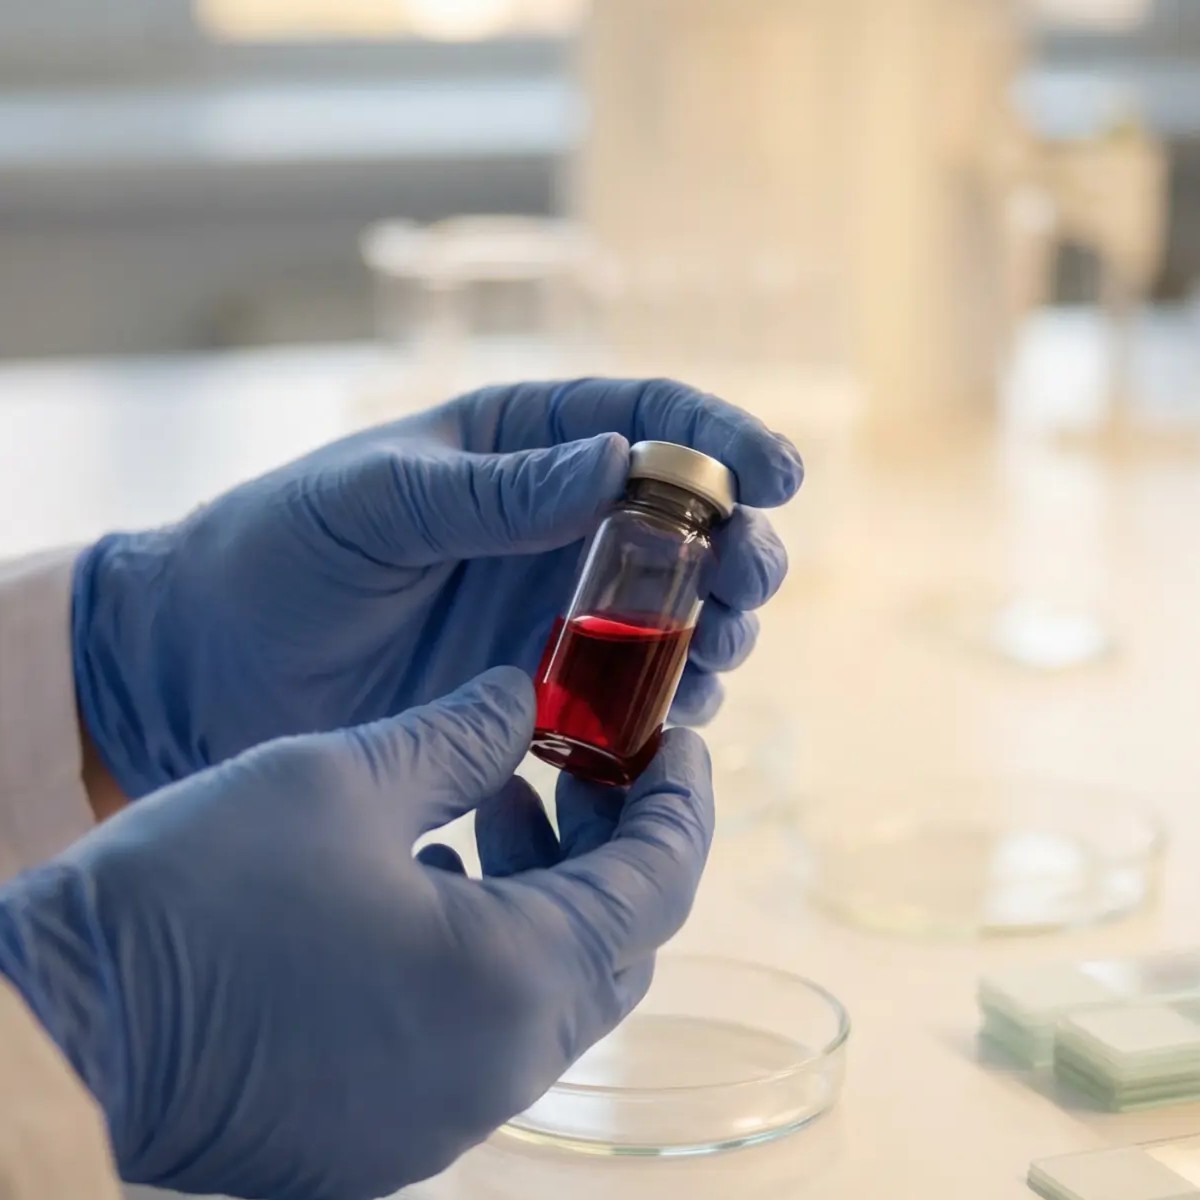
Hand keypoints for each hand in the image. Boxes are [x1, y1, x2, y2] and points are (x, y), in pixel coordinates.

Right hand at [0, 669, 713, 1199]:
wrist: (53, 1036)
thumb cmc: (193, 898)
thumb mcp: (343, 779)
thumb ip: (463, 733)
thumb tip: (527, 696)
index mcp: (512, 981)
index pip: (660, 881)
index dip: (681, 798)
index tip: (678, 737)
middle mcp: (500, 1067)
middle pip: (618, 938)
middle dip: (618, 838)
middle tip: (585, 755)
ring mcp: (446, 1111)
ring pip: (556, 982)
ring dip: (553, 885)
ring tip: (505, 795)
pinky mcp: (391, 1125)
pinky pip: (491, 1023)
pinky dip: (499, 941)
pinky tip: (441, 870)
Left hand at [73, 378, 801, 796]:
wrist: (203, 666)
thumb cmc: (275, 554)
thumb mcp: (376, 502)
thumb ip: (492, 490)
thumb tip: (619, 461)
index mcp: (517, 447)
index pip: (645, 421)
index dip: (722, 442)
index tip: (779, 474)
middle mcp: (551, 527)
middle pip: (681, 526)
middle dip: (736, 547)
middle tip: (754, 577)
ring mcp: (549, 614)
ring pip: (670, 617)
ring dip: (715, 631)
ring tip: (720, 651)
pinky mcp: (535, 694)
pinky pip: (625, 700)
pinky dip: (664, 709)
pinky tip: (678, 717)